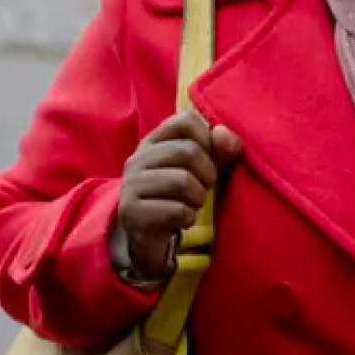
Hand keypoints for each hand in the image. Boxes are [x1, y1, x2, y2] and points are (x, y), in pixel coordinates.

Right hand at [115, 112, 241, 281]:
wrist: (150, 234)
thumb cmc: (183, 193)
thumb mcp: (206, 167)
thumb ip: (222, 149)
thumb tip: (223, 134)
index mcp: (155, 140)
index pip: (186, 120)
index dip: (208, 139)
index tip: (209, 159)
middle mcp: (138, 158)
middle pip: (187, 151)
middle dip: (208, 173)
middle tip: (205, 187)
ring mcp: (130, 184)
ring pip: (182, 181)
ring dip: (198, 197)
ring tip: (193, 204)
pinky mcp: (131, 211)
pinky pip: (176, 210)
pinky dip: (188, 218)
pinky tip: (182, 220)